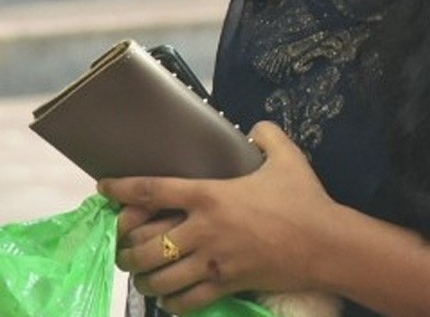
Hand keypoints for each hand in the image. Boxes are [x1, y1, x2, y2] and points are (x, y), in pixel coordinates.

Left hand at [98, 122, 336, 313]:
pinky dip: (171, 301)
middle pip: (142, 245)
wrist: (325, 243)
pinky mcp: (224, 285)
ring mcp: (211, 261)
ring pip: (157, 278)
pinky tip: (171, 295)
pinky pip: (184, 301)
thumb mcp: (288, 158)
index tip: (104, 187)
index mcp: (211, 195)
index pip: (153, 190)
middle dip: (124, 249)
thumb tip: (255, 129)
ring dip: (144, 277)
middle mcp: (202, 230)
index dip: (122, 188)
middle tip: (124, 247)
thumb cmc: (304, 199)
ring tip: (143, 273)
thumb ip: (268, 136)